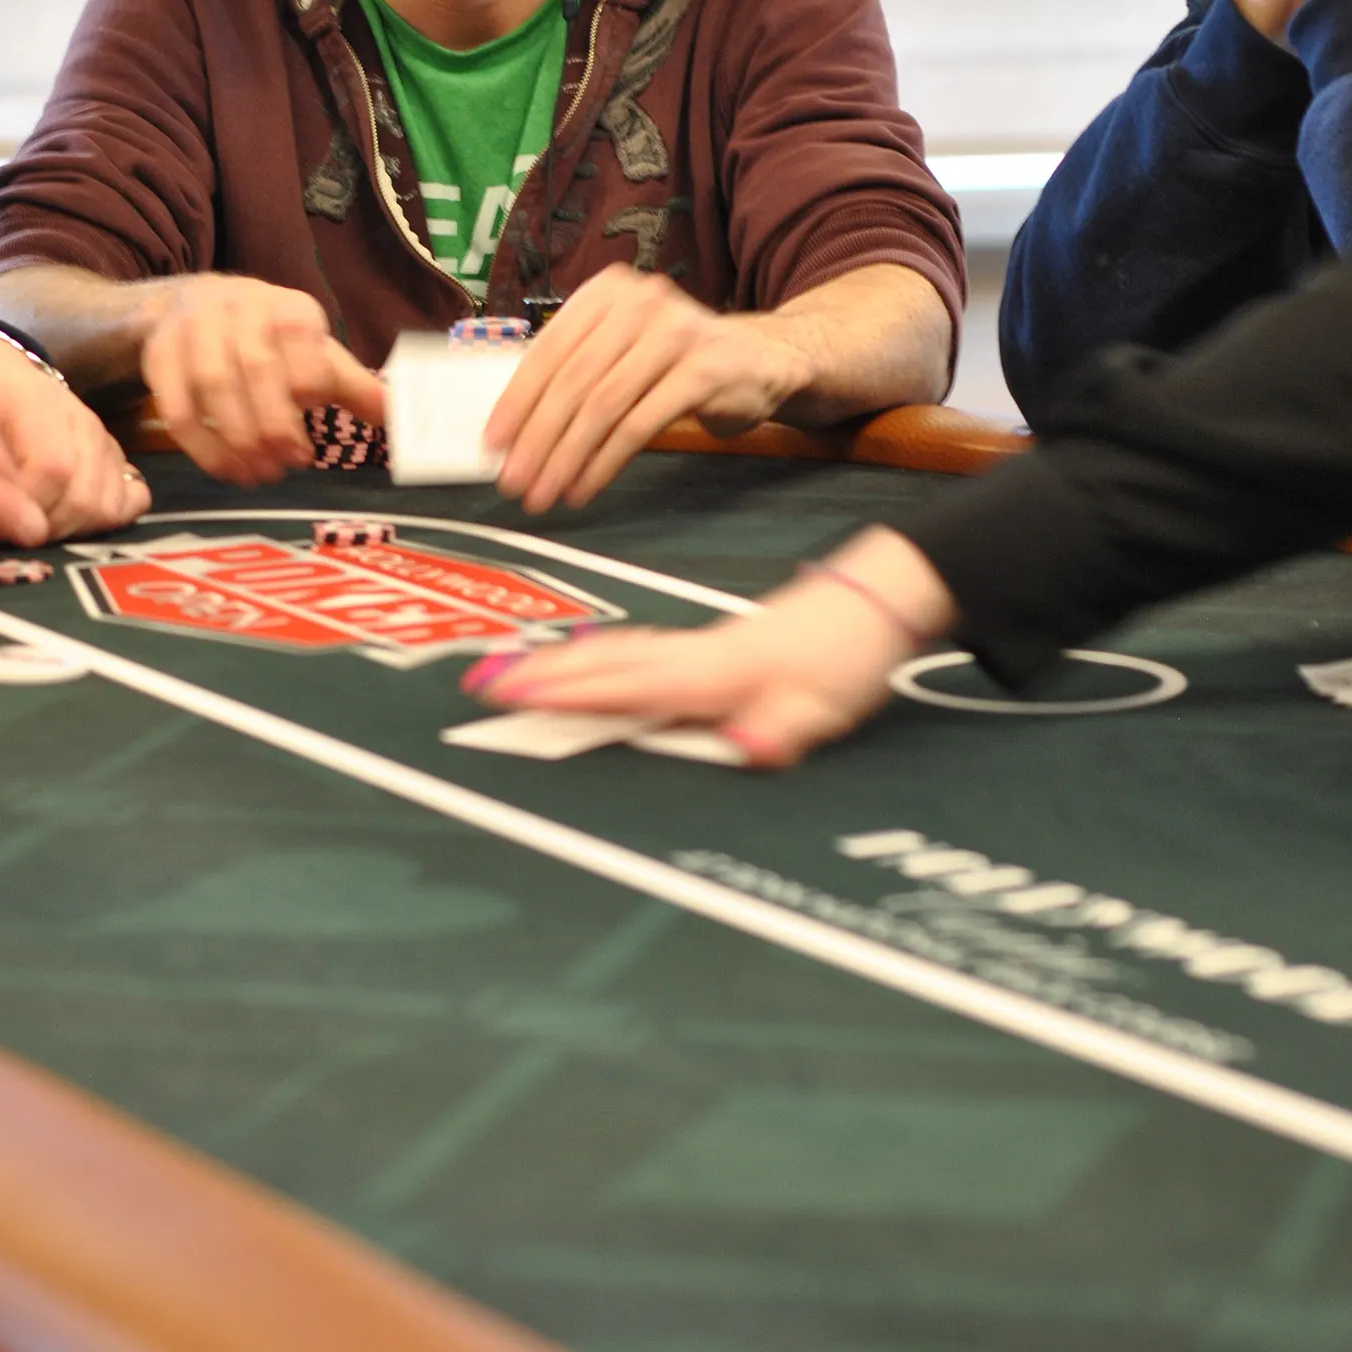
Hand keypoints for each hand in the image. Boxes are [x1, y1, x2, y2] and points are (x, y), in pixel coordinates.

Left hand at [0, 331, 150, 537]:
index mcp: (41, 405)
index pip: (52, 469)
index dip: (22, 507)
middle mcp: (84, 423)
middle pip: (84, 497)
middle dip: (44, 528)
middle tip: (8, 535)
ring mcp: (107, 442)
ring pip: (109, 506)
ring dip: (70, 531)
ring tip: (32, 528)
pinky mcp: (119, 459)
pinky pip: (133, 501)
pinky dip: (105, 521)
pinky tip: (69, 521)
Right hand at [140, 275, 385, 484]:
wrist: (191, 305)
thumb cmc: (269, 339)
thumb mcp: (316, 353)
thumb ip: (355, 386)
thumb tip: (399, 417)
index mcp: (288, 307)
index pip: (299, 338)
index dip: (307, 379)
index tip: (314, 417)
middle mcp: (239, 308)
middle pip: (255, 367)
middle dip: (274, 423)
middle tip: (290, 463)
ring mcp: (194, 328)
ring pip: (213, 386)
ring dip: (238, 439)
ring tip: (261, 474)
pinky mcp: (159, 354)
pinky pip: (176, 405)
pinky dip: (202, 446)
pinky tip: (228, 469)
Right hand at [462, 527, 956, 765]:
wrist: (873, 603)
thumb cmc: (846, 660)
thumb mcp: (824, 708)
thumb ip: (780, 730)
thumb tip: (745, 748)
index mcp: (711, 674)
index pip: (625, 685)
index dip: (566, 693)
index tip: (512, 696)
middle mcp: (692, 655)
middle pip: (601, 663)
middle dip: (537, 675)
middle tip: (478, 687)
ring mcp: (694, 646)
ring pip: (610, 651)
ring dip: (554, 662)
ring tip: (501, 673)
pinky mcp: (703, 647)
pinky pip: (631, 649)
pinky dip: (590, 653)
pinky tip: (576, 659)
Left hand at [486, 265, 810, 513]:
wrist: (761, 360)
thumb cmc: (677, 361)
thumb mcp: (623, 350)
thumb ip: (575, 372)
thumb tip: (512, 431)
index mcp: (608, 292)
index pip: (549, 349)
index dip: (516, 400)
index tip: (492, 444)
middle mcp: (640, 303)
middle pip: (573, 380)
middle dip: (536, 438)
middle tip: (514, 481)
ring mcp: (675, 334)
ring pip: (603, 406)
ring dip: (566, 457)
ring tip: (545, 492)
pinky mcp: (703, 371)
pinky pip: (640, 425)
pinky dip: (605, 462)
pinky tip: (585, 487)